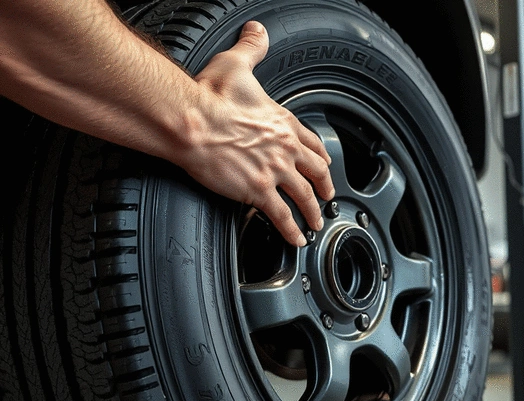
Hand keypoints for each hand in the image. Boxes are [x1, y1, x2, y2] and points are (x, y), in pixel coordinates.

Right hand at [179, 21, 334, 246]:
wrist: (191, 121)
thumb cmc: (209, 95)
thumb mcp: (236, 64)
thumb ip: (252, 48)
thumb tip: (258, 32)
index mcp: (283, 122)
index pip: (312, 143)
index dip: (321, 156)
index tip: (324, 165)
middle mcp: (285, 148)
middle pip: (315, 172)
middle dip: (324, 187)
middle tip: (326, 198)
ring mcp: (274, 172)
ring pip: (304, 197)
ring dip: (311, 213)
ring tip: (314, 224)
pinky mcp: (258, 192)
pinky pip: (281, 217)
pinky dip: (291, 231)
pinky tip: (297, 240)